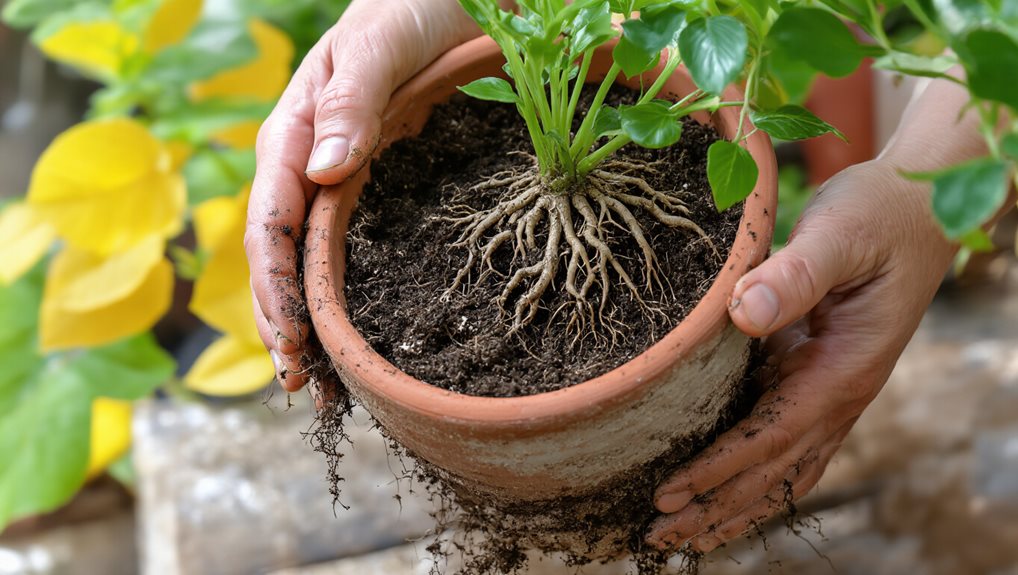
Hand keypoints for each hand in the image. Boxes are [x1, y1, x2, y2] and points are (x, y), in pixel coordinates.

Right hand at [244, 0, 483, 391]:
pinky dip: (336, 294)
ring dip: (303, 320)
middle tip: (300, 383)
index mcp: (293, 134)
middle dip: (282, 319)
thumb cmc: (408, 10)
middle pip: (278, 254)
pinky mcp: (363, 187)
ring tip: (313, 381)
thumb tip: (321, 171)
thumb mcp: (379, 46)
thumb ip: (348, 103)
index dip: (276, 285)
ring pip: (304, 260)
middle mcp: (303, 164)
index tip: (292, 339)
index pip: (271, 222)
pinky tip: (344, 332)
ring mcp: (331, 179)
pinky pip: (339, 246)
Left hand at [646, 159, 955, 551]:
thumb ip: (797, 274)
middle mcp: (839, 393)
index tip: (670, 495)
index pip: (771, 438)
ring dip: (732, 504)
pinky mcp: (818, 374)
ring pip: (780, 468)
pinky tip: (719, 489)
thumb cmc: (881, 214)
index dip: (719, 471)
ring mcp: (831, 389)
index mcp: (844, 370)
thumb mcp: (841, 234)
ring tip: (684, 536)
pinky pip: (784, 440)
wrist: (922, 205)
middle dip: (715, 509)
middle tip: (656, 537)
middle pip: (772, 471)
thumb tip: (746, 315)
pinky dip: (750, 473)